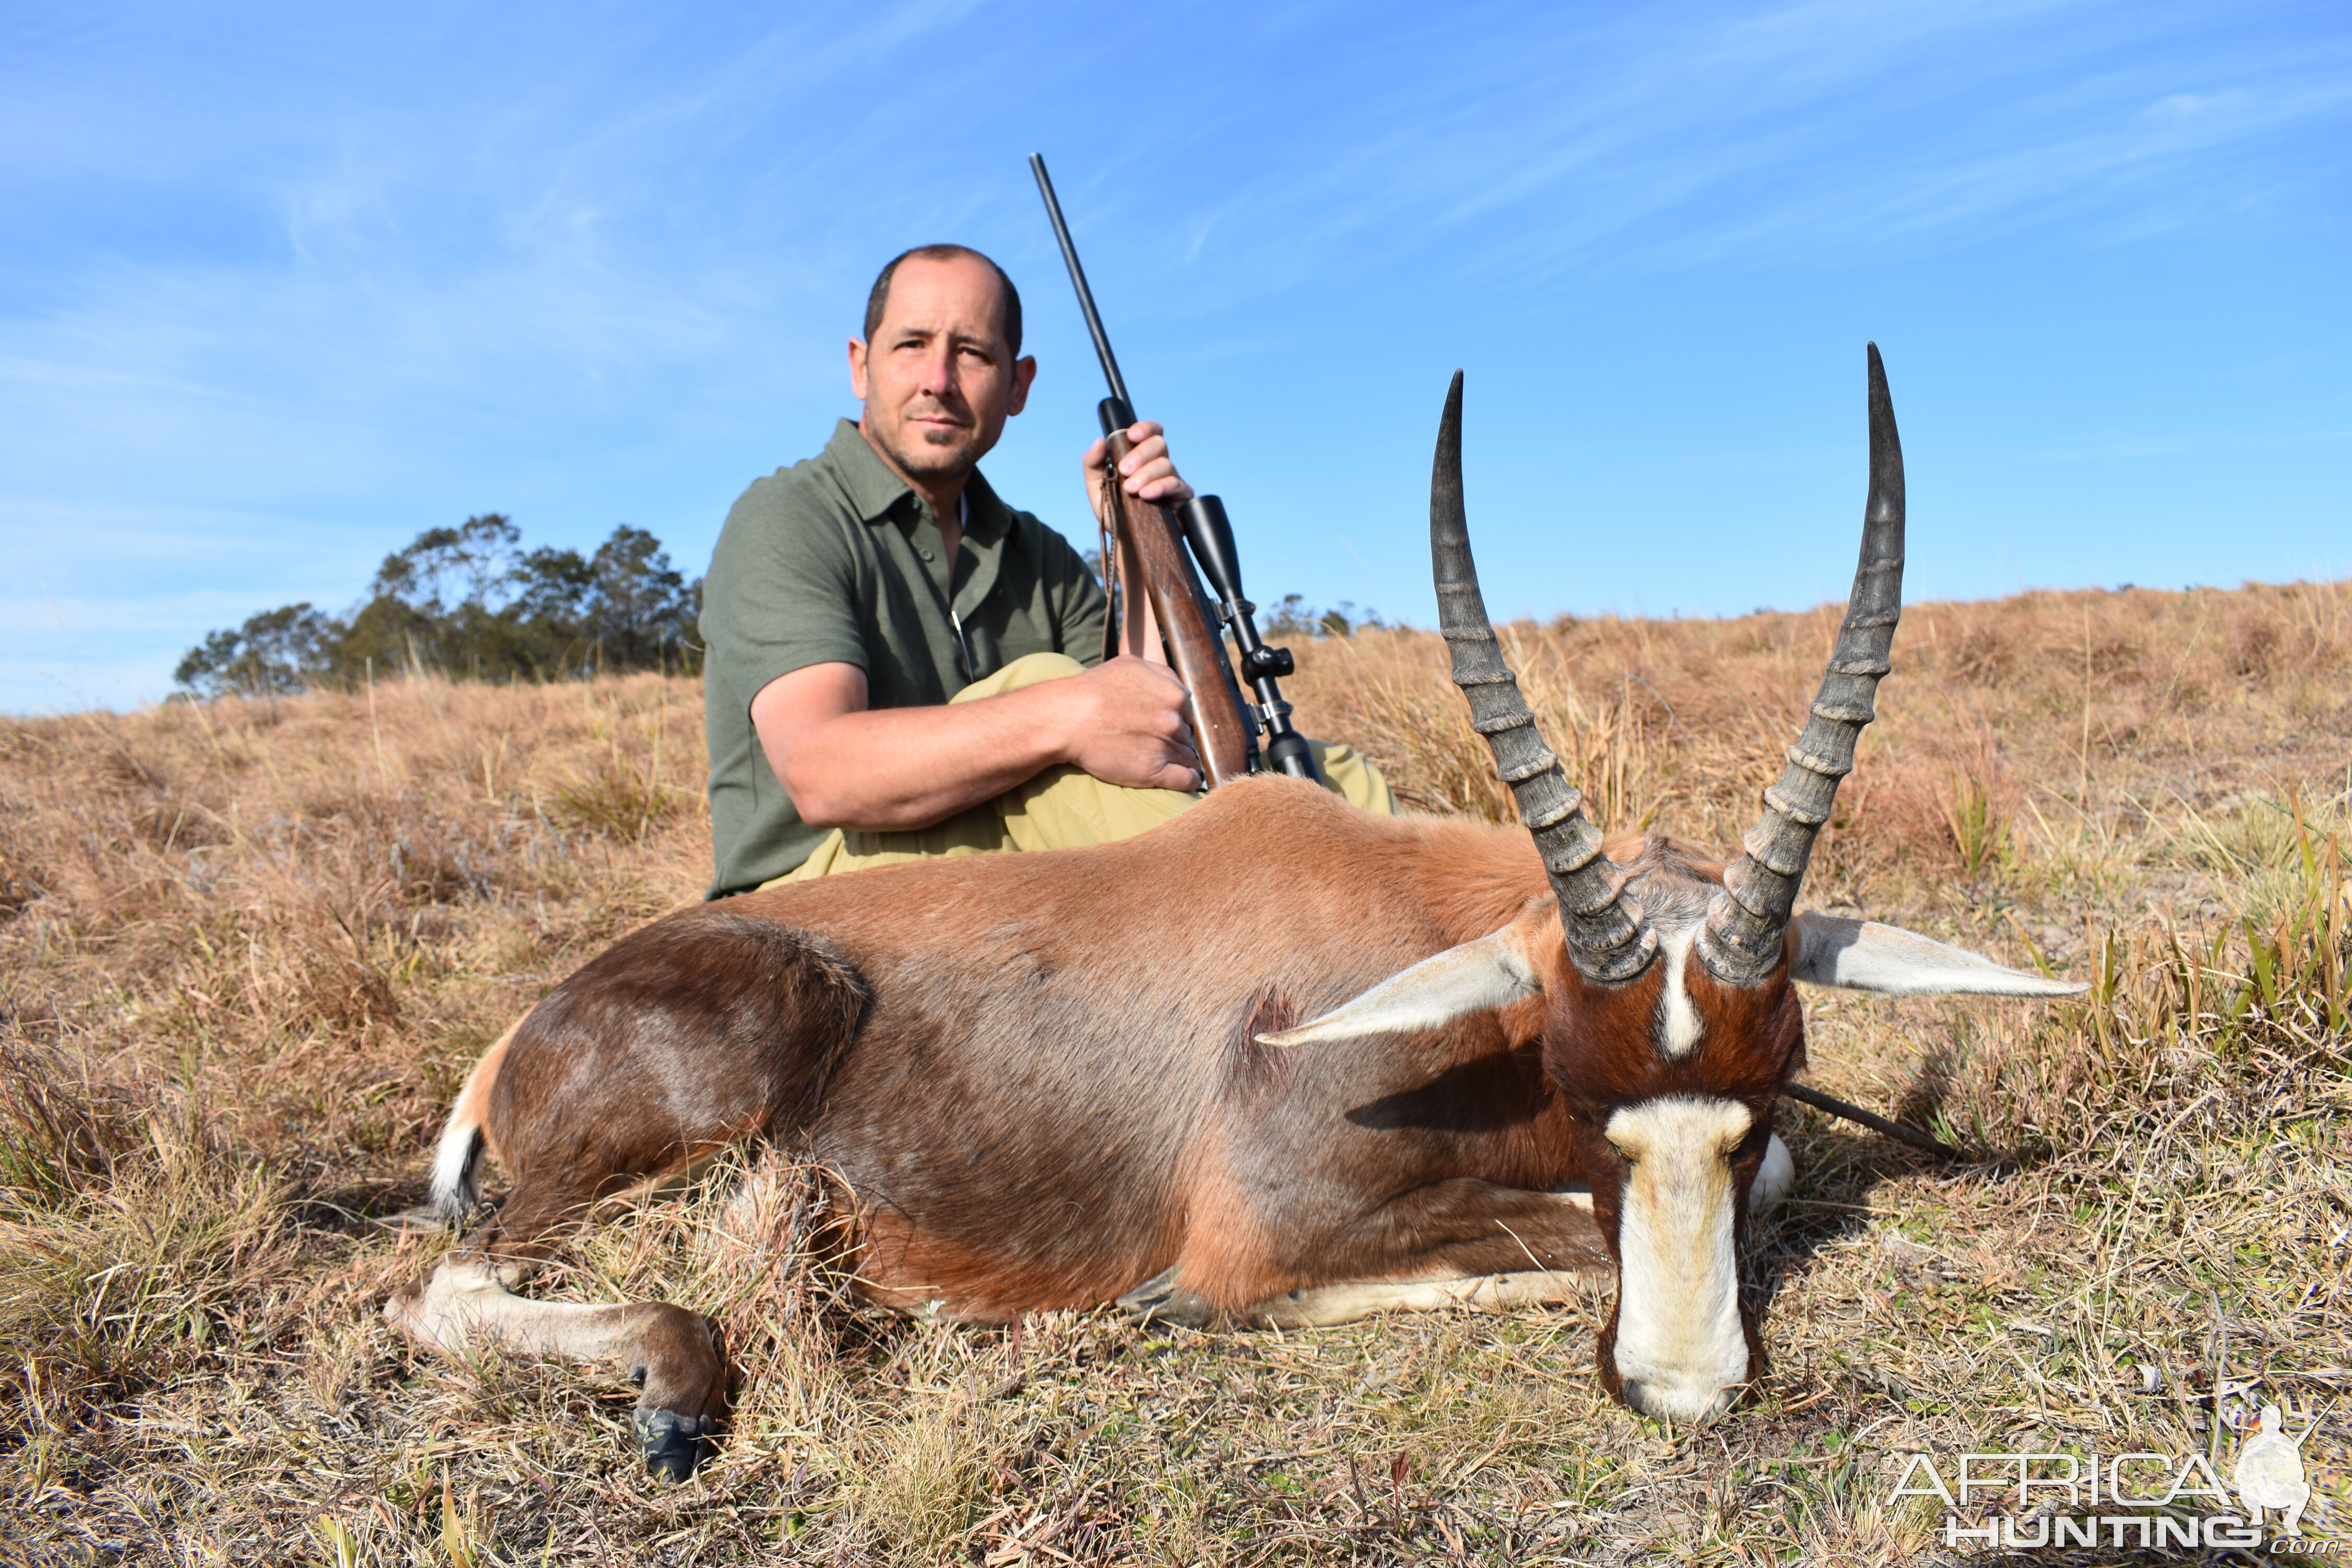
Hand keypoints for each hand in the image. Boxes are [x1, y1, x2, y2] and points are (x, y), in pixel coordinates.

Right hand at [1054, 655, 1199, 790]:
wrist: (1068, 719)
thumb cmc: (1094, 690)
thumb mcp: (1131, 665)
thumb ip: (1160, 673)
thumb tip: (1176, 685)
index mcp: (1174, 694)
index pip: (1186, 710)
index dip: (1173, 716)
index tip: (1158, 722)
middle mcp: (1173, 720)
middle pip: (1185, 733)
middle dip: (1173, 737)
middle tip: (1150, 739)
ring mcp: (1166, 747)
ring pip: (1188, 756)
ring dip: (1178, 758)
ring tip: (1161, 759)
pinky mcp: (1155, 772)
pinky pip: (1186, 779)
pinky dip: (1187, 780)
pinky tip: (1183, 778)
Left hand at [1083, 420, 1193, 523]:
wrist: (1125, 539)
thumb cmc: (1114, 510)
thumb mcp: (1096, 486)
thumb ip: (1092, 463)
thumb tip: (1100, 441)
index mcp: (1142, 456)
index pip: (1151, 433)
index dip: (1145, 428)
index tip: (1132, 435)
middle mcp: (1159, 464)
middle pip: (1159, 444)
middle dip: (1140, 455)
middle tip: (1124, 471)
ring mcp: (1172, 480)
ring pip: (1166, 464)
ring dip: (1147, 474)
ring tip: (1131, 489)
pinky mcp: (1182, 497)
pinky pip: (1176, 485)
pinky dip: (1160, 487)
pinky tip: (1146, 494)